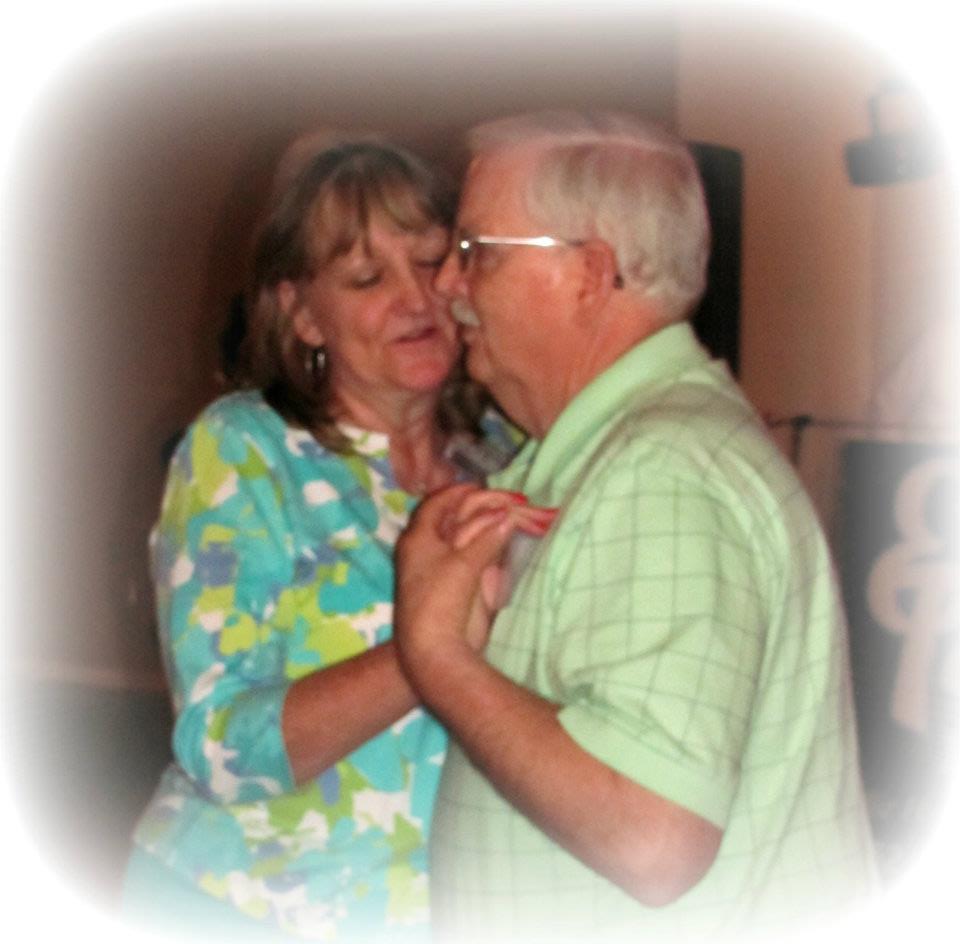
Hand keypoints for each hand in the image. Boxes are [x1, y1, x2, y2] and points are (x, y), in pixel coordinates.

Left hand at [394, 484, 555, 687]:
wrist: (433, 650)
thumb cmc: (440, 601)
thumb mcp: (465, 565)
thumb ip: (488, 538)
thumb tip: (508, 517)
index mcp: (418, 539)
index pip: (436, 505)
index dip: (456, 492)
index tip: (478, 485)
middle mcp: (425, 550)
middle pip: (450, 518)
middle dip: (477, 508)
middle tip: (504, 501)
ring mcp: (438, 568)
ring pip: (461, 536)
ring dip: (483, 525)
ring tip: (507, 516)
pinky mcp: (452, 586)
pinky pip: (469, 555)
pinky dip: (484, 544)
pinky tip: (500, 539)